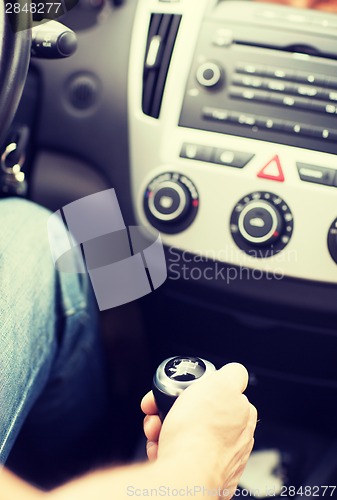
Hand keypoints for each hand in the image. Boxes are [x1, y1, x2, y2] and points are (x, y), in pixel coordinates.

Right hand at [141, 363, 256, 496]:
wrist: (184, 474)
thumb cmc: (200, 432)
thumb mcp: (221, 383)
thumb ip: (233, 373)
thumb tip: (235, 372)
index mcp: (243, 415)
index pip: (220, 394)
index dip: (196, 390)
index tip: (181, 391)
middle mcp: (234, 440)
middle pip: (197, 413)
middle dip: (174, 409)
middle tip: (160, 411)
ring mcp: (217, 459)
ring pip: (183, 432)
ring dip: (163, 427)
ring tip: (156, 431)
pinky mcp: (199, 474)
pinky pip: (176, 454)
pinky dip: (164, 448)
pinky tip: (160, 448)